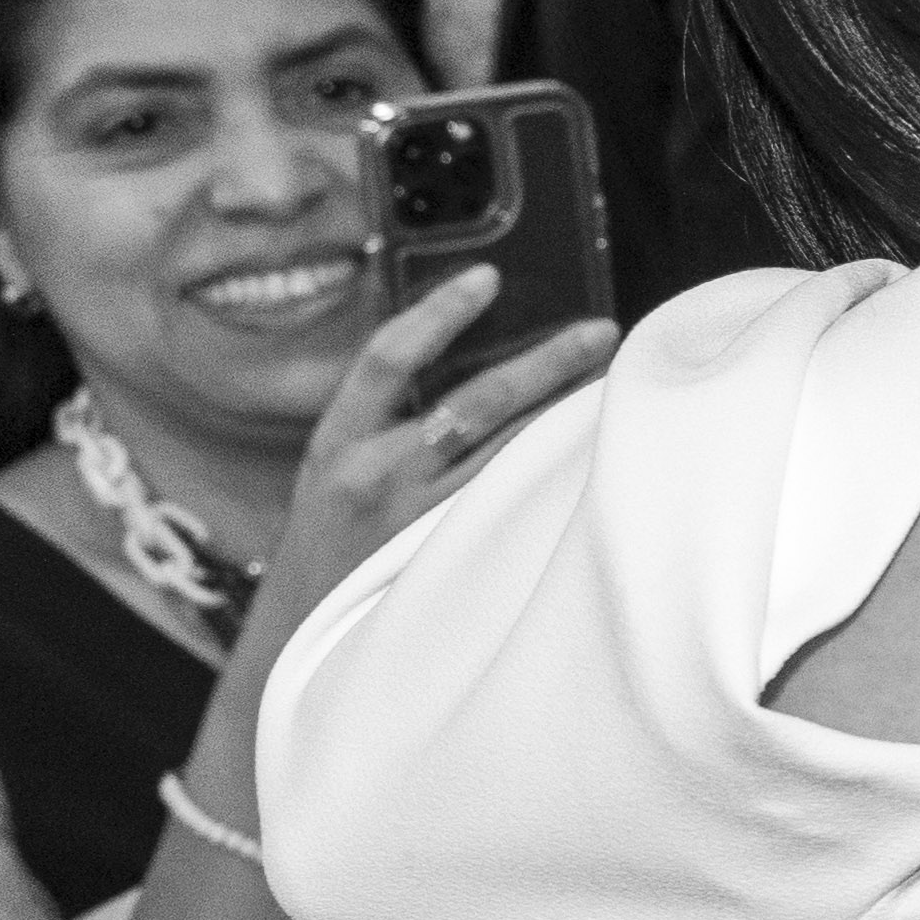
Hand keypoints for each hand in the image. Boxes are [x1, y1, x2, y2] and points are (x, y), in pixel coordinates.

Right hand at [244, 272, 618, 674]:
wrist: (302, 642)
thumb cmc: (331, 544)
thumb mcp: (333, 473)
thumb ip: (386, 425)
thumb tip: (469, 366)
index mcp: (336, 441)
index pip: (386, 358)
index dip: (437, 312)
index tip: (488, 277)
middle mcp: (374, 476)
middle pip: (474, 403)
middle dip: (545, 363)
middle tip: (601, 332)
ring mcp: (415, 522)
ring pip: (509, 457)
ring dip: (567, 418)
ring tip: (618, 386)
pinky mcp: (449, 560)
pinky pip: (515, 509)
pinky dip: (555, 480)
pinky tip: (596, 460)